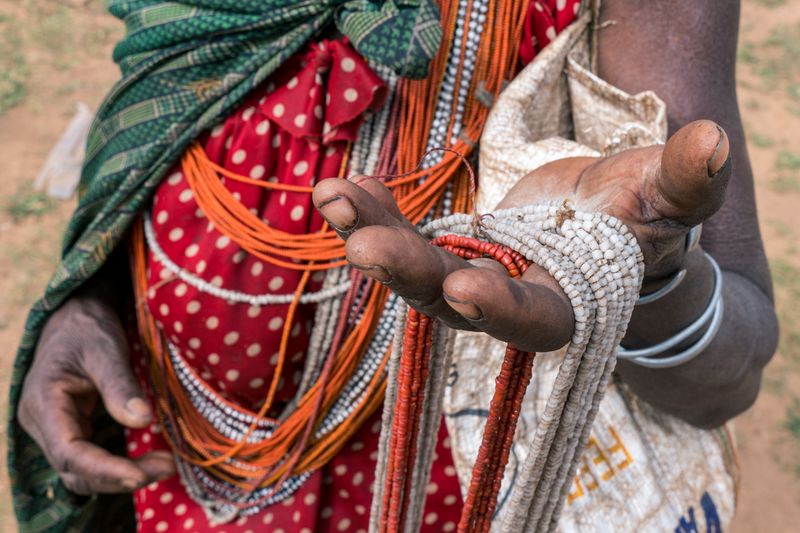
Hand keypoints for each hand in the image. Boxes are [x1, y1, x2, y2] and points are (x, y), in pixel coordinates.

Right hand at [17, 291, 174, 493]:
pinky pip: (91, 460)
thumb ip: (120, 385)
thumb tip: (144, 420)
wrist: (77, 316)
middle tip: (168, 467)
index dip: (103, 469)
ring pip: (82, 472)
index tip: (140, 474)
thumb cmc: (88, 328)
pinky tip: (150, 461)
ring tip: (166, 465)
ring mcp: (55, 430)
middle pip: (75, 470)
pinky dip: (119, 466)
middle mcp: (43, 424)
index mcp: (43, 404)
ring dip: (122, 476)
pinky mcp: (72, 430)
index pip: (68, 452)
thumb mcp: (105, 350)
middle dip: (121, 476)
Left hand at [312, 120, 729, 352]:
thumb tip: (714, 140)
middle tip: (362, 247)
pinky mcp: (445, 247)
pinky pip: (402, 233)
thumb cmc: (638, 218)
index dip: (501, 309)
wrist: (597, 223)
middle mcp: (504, 301)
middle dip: (408, 273)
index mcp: (563, 305)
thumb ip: (684, 180)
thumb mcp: (665, 197)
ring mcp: (467, 275)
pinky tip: (343, 189)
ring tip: (331, 198)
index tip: (466, 289)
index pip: (531, 319)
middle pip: (450, 299)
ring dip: (370, 235)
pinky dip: (375, 213)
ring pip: (412, 267)